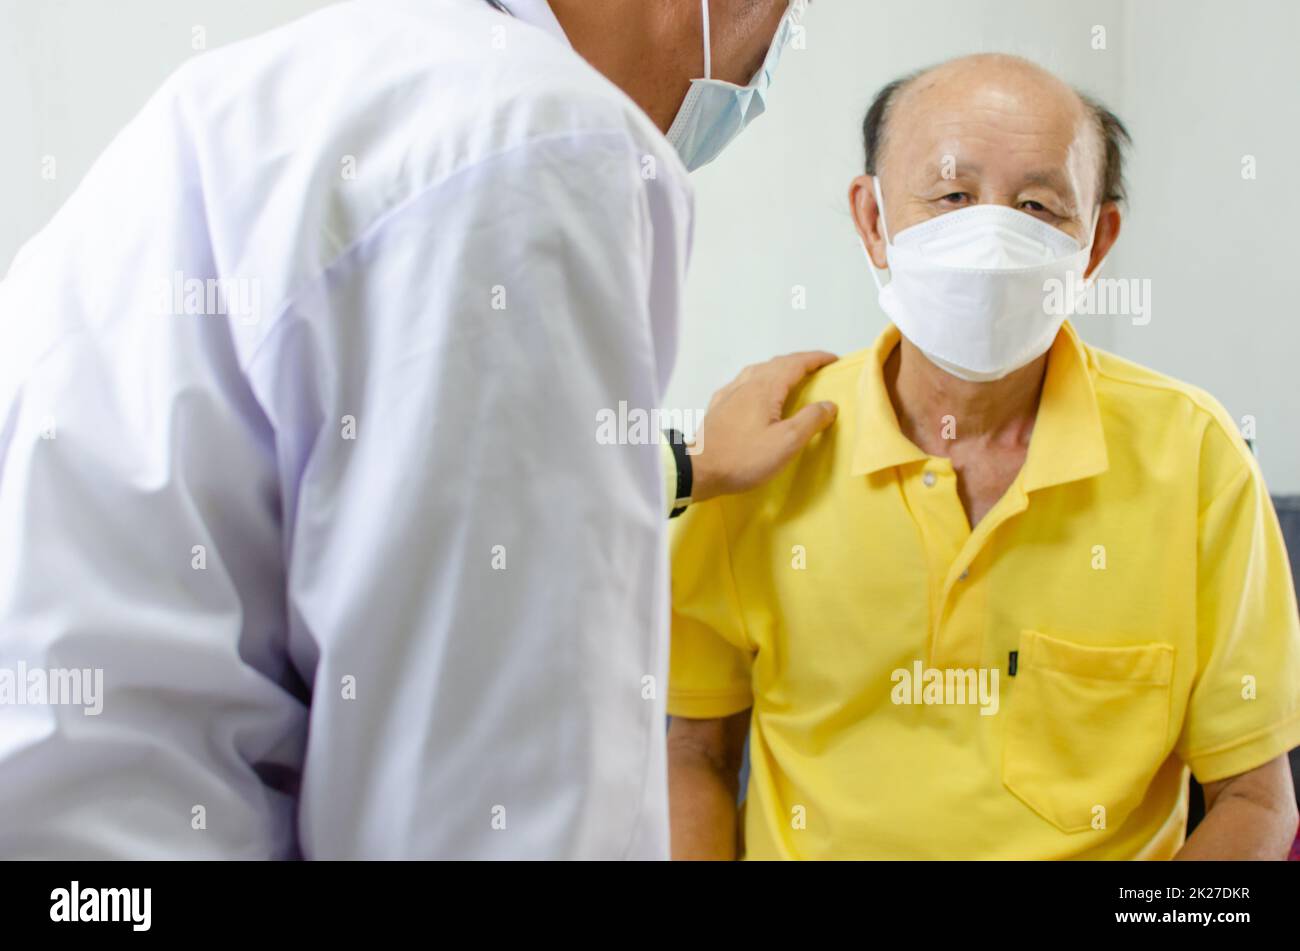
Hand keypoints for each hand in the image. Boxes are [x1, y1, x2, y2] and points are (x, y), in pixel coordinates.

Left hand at [690, 351, 838, 502]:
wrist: (697, 470)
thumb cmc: (744, 457)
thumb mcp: (786, 442)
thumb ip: (810, 420)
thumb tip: (829, 404)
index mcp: (765, 388)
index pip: (795, 363)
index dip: (816, 359)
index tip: (834, 360)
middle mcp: (745, 384)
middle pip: (776, 364)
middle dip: (800, 362)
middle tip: (819, 370)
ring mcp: (728, 394)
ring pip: (757, 371)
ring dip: (778, 370)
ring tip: (792, 379)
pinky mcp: (718, 408)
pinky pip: (743, 383)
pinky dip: (759, 381)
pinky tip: (757, 393)